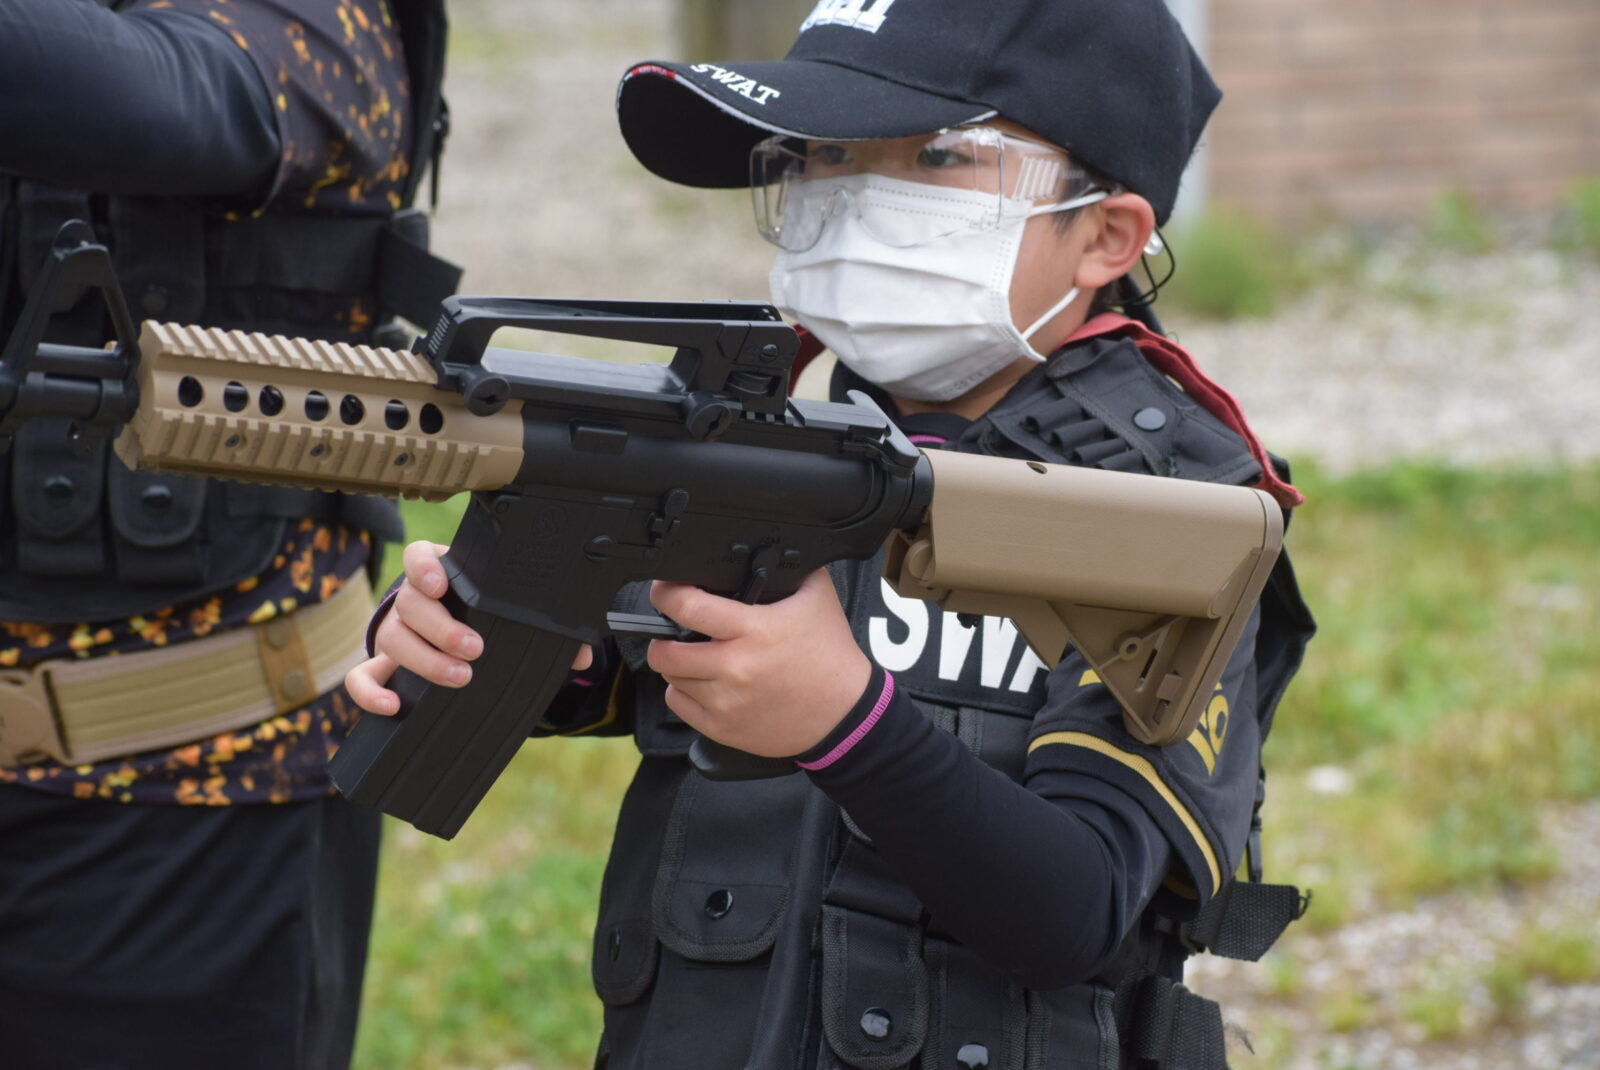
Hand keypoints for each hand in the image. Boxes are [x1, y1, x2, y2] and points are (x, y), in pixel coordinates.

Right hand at [345, 540, 591, 715]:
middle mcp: (412, 602)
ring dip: (425, 659)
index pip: (420, 557)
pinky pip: (362, 678)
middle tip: (473, 648)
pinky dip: (371, 694)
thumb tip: (582, 655)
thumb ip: (548, 632)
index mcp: (444, 578)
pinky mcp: (382, 669)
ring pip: (394, 637)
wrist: (459, 653)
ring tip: (459, 676)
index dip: (425, 567)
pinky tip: (395, 708)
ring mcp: (393, 634)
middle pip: (410, 602)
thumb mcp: (513, 623)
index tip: (443, 583)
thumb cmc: (487, 626)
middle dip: (441, 626)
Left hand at [646, 569, 870, 757]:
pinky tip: (705, 683)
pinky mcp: (723, 728)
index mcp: (755, 630)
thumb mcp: (816, 597)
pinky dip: (684, 692)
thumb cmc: (829, 656)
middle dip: (663, 636)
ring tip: (698, 656)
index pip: (688, 607)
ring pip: (670, 678)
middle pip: (665, 651)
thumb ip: (788, 567)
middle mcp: (735, 667)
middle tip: (675, 629)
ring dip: (677, 664)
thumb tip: (764, 542)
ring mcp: (726, 702)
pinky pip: (679, 705)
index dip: (666, 593)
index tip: (664, 589)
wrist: (844, 714)